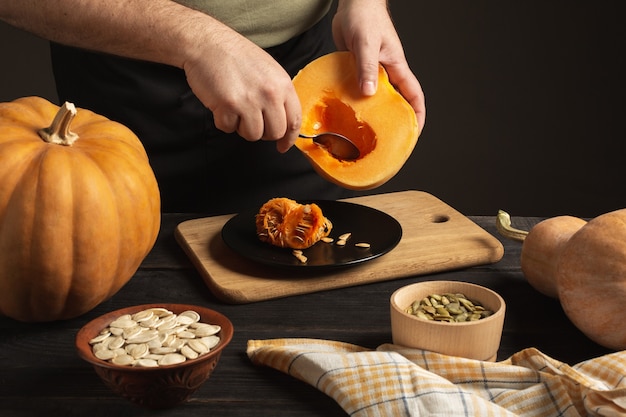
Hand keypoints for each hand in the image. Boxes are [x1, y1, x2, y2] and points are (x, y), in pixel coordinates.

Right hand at [182, 25, 300, 152]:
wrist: (207, 43)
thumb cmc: (235, 56)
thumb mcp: (269, 70)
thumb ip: (279, 94)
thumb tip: (284, 120)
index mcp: (283, 84)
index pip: (294, 120)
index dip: (289, 138)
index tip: (282, 146)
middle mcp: (270, 94)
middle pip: (274, 133)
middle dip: (262, 132)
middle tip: (251, 120)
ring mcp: (249, 101)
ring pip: (253, 135)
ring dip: (241, 127)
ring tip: (235, 108)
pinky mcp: (228, 106)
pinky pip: (229, 129)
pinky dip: (223, 121)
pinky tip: (221, 104)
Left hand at [332, 0, 425, 131]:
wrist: (353, 3)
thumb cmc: (365, 16)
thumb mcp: (366, 43)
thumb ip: (367, 67)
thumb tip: (369, 93)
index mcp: (396, 67)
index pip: (413, 95)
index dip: (417, 115)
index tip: (415, 133)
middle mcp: (386, 72)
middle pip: (395, 100)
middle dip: (394, 120)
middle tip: (387, 140)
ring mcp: (372, 71)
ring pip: (375, 97)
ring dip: (371, 111)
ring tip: (363, 131)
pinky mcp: (357, 68)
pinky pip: (359, 88)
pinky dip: (354, 100)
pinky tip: (344, 110)